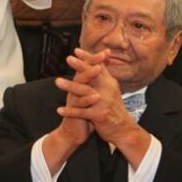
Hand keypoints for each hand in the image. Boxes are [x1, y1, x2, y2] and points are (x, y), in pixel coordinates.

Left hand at [55, 51, 152, 165]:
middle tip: (68, 59)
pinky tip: (59, 110)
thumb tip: (100, 61)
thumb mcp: (112, 90)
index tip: (76, 50)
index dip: (88, 58)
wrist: (124, 130)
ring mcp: (103, 102)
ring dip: (70, 86)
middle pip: (92, 75)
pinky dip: (70, 111)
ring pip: (85, 92)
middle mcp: (107, 90)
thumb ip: (105, 76)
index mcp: (109, 83)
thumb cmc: (114, 108)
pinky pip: (82, 112)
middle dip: (80, 66)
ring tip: (57, 81)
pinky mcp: (99, 115)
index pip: (98, 67)